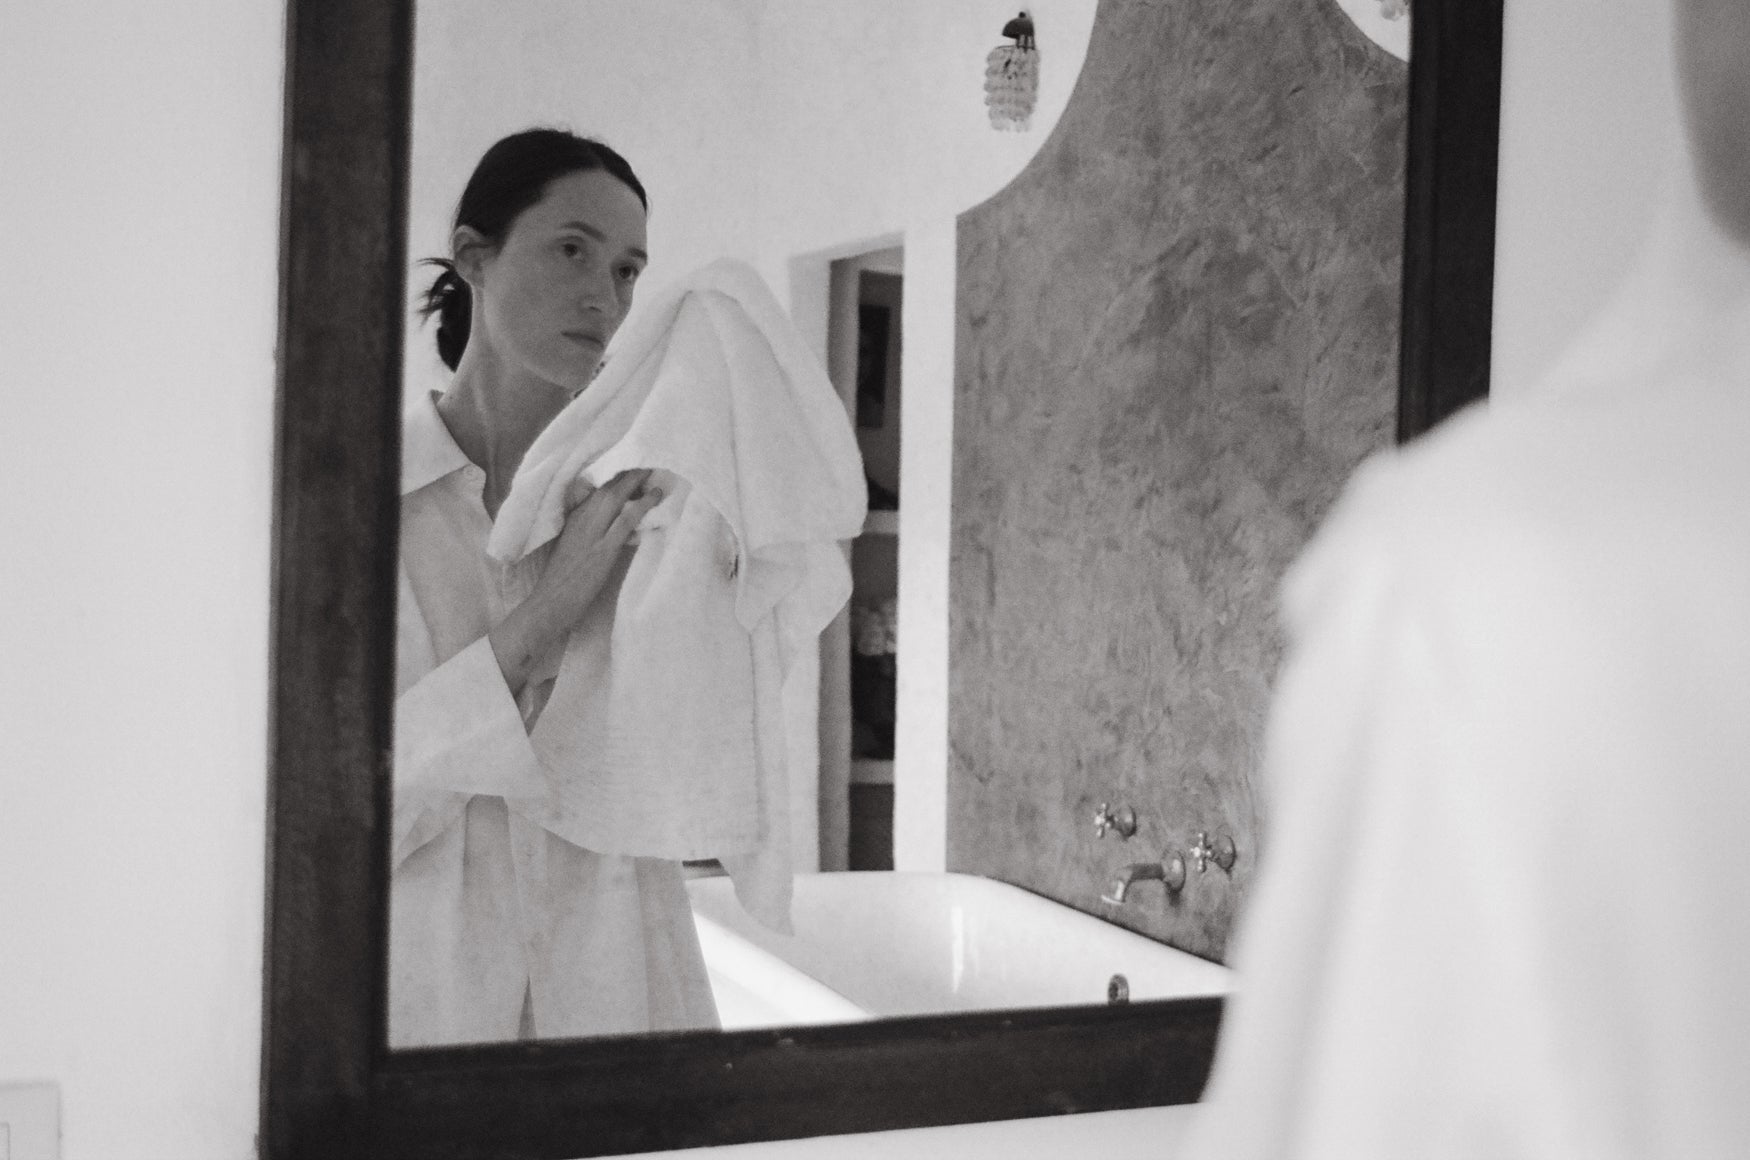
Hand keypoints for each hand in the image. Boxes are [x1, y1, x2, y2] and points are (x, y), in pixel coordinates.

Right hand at [489, 468, 664, 693]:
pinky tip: (656, 496)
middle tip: (647, 457)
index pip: (594, 490)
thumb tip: (610, 522)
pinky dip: (642, 506)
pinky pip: (625, 521)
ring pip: (615, 497)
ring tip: (654, 467)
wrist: (549, 604)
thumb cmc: (562, 583)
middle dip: (627, 471)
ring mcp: (591, 533)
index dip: (613, 476)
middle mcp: (581, 520)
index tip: (629, 463)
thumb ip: (587, 532)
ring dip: (635, 480)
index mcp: (572, 519)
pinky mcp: (602, 550)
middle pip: (606, 487)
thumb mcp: (571, 548)